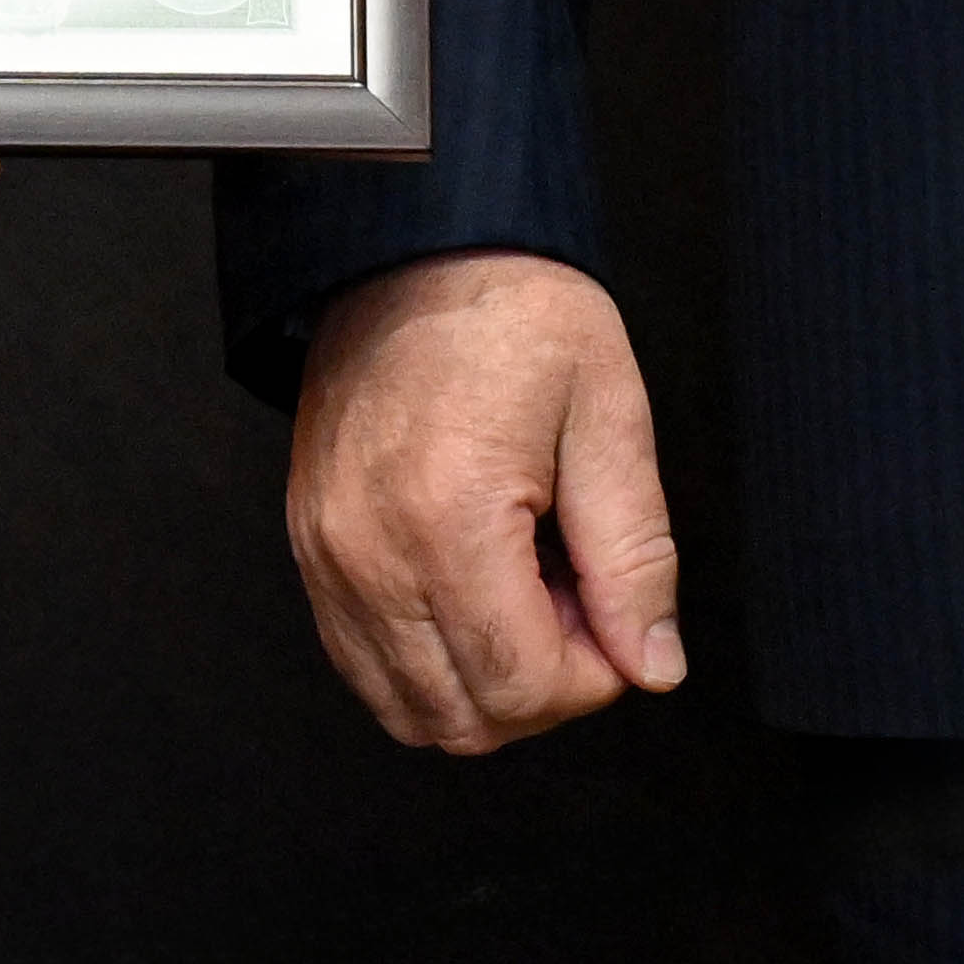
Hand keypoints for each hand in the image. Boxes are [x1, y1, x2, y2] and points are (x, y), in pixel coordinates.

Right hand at [286, 250, 685, 751]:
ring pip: (408, 710)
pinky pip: (365, 664)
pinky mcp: (311, 548)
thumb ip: (635, 555)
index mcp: (448, 515)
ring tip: (524, 588)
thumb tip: (652, 665)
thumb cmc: (512, 309)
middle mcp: (369, 551)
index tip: (617, 617)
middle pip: (462, 720)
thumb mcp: (607, 413)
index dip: (593, 678)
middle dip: (540, 687)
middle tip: (576, 596)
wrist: (411, 243)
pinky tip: (473, 589)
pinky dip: (428, 663)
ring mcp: (327, 555)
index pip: (521, 686)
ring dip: (483, 682)